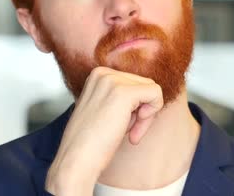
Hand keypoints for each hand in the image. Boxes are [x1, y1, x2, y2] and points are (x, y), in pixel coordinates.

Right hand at [45, 66, 163, 194]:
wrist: (77, 160)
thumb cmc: (90, 142)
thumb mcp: (104, 110)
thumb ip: (120, 98)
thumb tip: (148, 95)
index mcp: (97, 75)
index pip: (134, 83)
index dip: (136, 107)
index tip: (124, 127)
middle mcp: (103, 73)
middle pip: (144, 85)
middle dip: (143, 111)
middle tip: (130, 133)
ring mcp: (112, 81)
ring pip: (152, 90)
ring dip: (146, 116)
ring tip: (130, 134)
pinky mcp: (124, 93)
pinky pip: (156, 94)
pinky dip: (152, 115)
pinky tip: (134, 132)